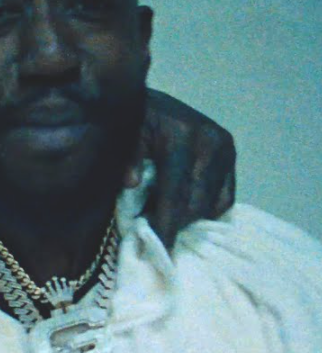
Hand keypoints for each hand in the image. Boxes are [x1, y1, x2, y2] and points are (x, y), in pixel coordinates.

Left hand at [128, 89, 235, 247]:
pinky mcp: (230, 154)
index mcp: (182, 138)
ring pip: (212, 203)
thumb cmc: (130, 122)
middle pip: (197, 203)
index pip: (176, 193)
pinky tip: (183, 212)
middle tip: (153, 239)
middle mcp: (210, 143)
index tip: (159, 251)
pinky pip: (224, 196)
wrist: (149, 101)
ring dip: (189, 219)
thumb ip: (126, 157)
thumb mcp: (122, 135)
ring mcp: (224, 149)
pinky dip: (205, 209)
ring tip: (163, 222)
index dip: (166, 225)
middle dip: (175, 226)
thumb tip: (131, 183)